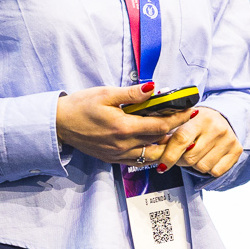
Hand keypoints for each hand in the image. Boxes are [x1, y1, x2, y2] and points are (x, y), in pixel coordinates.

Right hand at [55, 83, 195, 166]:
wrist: (59, 124)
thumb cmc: (81, 106)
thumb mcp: (106, 94)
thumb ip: (131, 93)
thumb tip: (153, 88)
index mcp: (123, 128)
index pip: (160, 127)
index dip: (178, 119)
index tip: (190, 111)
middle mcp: (123, 146)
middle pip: (160, 143)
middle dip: (177, 134)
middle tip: (188, 124)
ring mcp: (118, 155)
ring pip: (151, 157)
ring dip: (166, 147)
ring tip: (176, 135)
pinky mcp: (112, 159)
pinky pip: (139, 160)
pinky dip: (151, 154)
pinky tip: (156, 144)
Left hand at [151, 106, 241, 179]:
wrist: (224, 117)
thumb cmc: (196, 122)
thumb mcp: (182, 120)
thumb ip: (168, 133)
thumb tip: (150, 151)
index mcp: (199, 117)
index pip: (181, 139)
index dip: (169, 155)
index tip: (161, 167)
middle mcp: (216, 127)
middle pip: (190, 158)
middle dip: (181, 161)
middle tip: (181, 155)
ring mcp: (228, 139)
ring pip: (202, 167)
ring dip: (195, 165)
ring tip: (196, 153)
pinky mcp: (237, 150)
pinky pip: (215, 172)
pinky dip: (209, 169)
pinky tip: (208, 156)